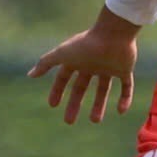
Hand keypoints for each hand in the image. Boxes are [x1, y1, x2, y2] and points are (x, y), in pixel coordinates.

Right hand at [29, 8, 139, 124]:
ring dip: (99, 105)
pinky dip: (125, 99)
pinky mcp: (124, 69)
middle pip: (81, 87)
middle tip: (69, 121)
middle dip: (75, 103)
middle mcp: (92, 64)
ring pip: (103, 88)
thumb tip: (30, 75)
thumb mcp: (62, 54)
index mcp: (77, 59)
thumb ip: (46, 63)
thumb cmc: (86, 44)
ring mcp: (108, 67)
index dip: (57, 90)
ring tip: (95, 121)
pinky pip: (126, 86)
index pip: (64, 78)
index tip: (53, 105)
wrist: (113, 34)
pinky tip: (121, 111)